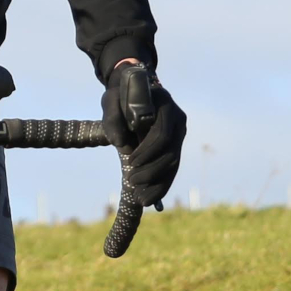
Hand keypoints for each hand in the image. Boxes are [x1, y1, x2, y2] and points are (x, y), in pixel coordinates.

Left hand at [102, 61, 185, 207]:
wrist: (132, 92)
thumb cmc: (120, 95)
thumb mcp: (110, 100)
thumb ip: (112, 118)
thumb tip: (121, 144)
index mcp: (165, 105)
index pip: (162, 134)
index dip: (147, 151)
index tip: (130, 162)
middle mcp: (178, 120)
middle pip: (170, 153)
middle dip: (152, 172)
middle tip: (132, 182)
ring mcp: (179, 134)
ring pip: (173, 164)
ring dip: (157, 183)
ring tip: (140, 198)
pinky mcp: (175, 145)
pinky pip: (172, 168)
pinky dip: (162, 185)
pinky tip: (149, 199)